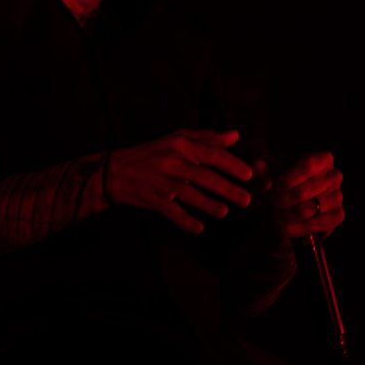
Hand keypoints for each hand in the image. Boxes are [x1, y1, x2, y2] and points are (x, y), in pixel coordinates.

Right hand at [106, 128, 253, 233]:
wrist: (115, 171)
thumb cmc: (152, 153)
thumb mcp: (177, 139)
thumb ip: (207, 138)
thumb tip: (235, 136)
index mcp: (180, 144)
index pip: (212, 154)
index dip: (232, 165)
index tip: (249, 174)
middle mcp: (172, 162)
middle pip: (205, 176)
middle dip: (228, 189)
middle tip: (247, 200)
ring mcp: (162, 182)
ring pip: (190, 195)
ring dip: (210, 205)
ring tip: (225, 212)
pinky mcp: (153, 199)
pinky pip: (172, 212)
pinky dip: (186, 221)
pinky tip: (200, 228)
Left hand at [265, 152, 344, 239]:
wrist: (288, 204)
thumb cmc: (280, 181)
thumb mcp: (269, 171)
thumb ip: (261, 168)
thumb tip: (257, 167)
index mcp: (322, 158)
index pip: (308, 165)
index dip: (290, 177)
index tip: (275, 186)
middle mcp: (334, 175)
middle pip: (308, 189)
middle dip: (284, 199)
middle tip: (270, 203)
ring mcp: (338, 196)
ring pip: (312, 208)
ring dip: (289, 214)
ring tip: (274, 215)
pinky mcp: (338, 216)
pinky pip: (320, 223)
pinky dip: (299, 228)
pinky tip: (284, 228)